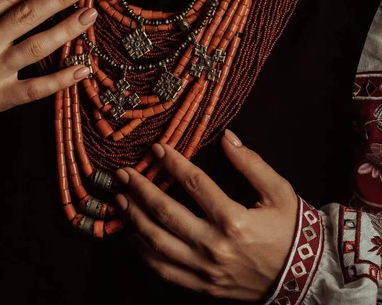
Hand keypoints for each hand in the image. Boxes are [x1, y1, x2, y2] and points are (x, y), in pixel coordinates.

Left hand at [113, 130, 297, 300]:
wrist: (302, 277)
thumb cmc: (289, 231)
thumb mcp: (279, 193)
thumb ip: (252, 163)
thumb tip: (227, 138)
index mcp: (234, 220)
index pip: (194, 184)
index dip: (172, 163)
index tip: (156, 148)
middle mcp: (214, 245)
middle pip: (165, 212)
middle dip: (139, 190)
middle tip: (122, 174)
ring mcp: (204, 268)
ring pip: (157, 242)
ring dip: (133, 218)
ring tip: (119, 199)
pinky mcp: (201, 283)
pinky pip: (162, 268)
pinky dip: (143, 251)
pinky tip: (132, 234)